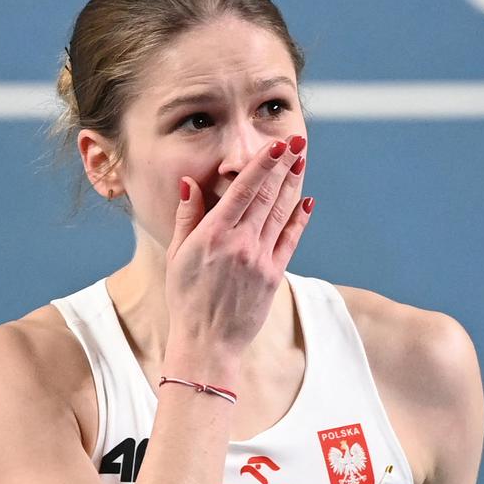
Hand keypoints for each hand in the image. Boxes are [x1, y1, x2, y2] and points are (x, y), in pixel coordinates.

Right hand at [165, 135, 312, 355]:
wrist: (207, 343)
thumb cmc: (186, 298)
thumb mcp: (178, 255)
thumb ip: (187, 217)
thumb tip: (189, 183)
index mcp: (214, 235)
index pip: (243, 190)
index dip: (261, 164)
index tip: (274, 144)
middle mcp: (240, 243)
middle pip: (267, 196)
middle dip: (283, 165)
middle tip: (296, 141)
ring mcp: (260, 259)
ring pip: (281, 213)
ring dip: (293, 184)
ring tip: (301, 160)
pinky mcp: (273, 275)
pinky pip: (290, 240)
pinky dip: (299, 219)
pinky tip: (306, 201)